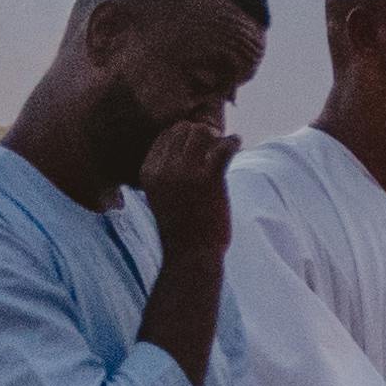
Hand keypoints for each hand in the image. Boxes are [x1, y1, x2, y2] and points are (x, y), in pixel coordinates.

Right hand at [135, 111, 239, 260]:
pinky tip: (237, 143)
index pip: (165, 135)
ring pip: (202, 133)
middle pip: (183, 130)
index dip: (184, 134)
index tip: (198, 142)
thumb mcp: (161, 196)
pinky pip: (223, 147)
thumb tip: (185, 147)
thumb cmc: (179, 228)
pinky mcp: (209, 179)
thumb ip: (166, 173)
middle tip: (214, 142)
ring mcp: (186, 173)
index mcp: (148, 172)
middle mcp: (164, 169)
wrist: (191, 255)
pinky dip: (233, 142)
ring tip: (225, 143)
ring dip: (217, 136)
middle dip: (201, 132)